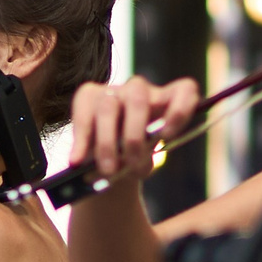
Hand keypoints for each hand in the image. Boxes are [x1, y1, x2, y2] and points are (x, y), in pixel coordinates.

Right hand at [66, 77, 200, 189]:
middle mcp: (140, 91)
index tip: (167, 135)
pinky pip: (83, 114)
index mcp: (165, 102)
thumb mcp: (143, 162)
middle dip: (134, 136)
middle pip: (138, 99)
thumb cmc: (131, 160)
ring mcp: (113, 91)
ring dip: (107, 144)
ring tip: (107, 170)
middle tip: (131, 165)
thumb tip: (133, 164)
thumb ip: (144, 160)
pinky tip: (77, 161)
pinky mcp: (87, 95)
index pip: (184, 90)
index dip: (179, 109)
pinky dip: (81, 141)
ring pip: (108, 108)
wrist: (105, 163)